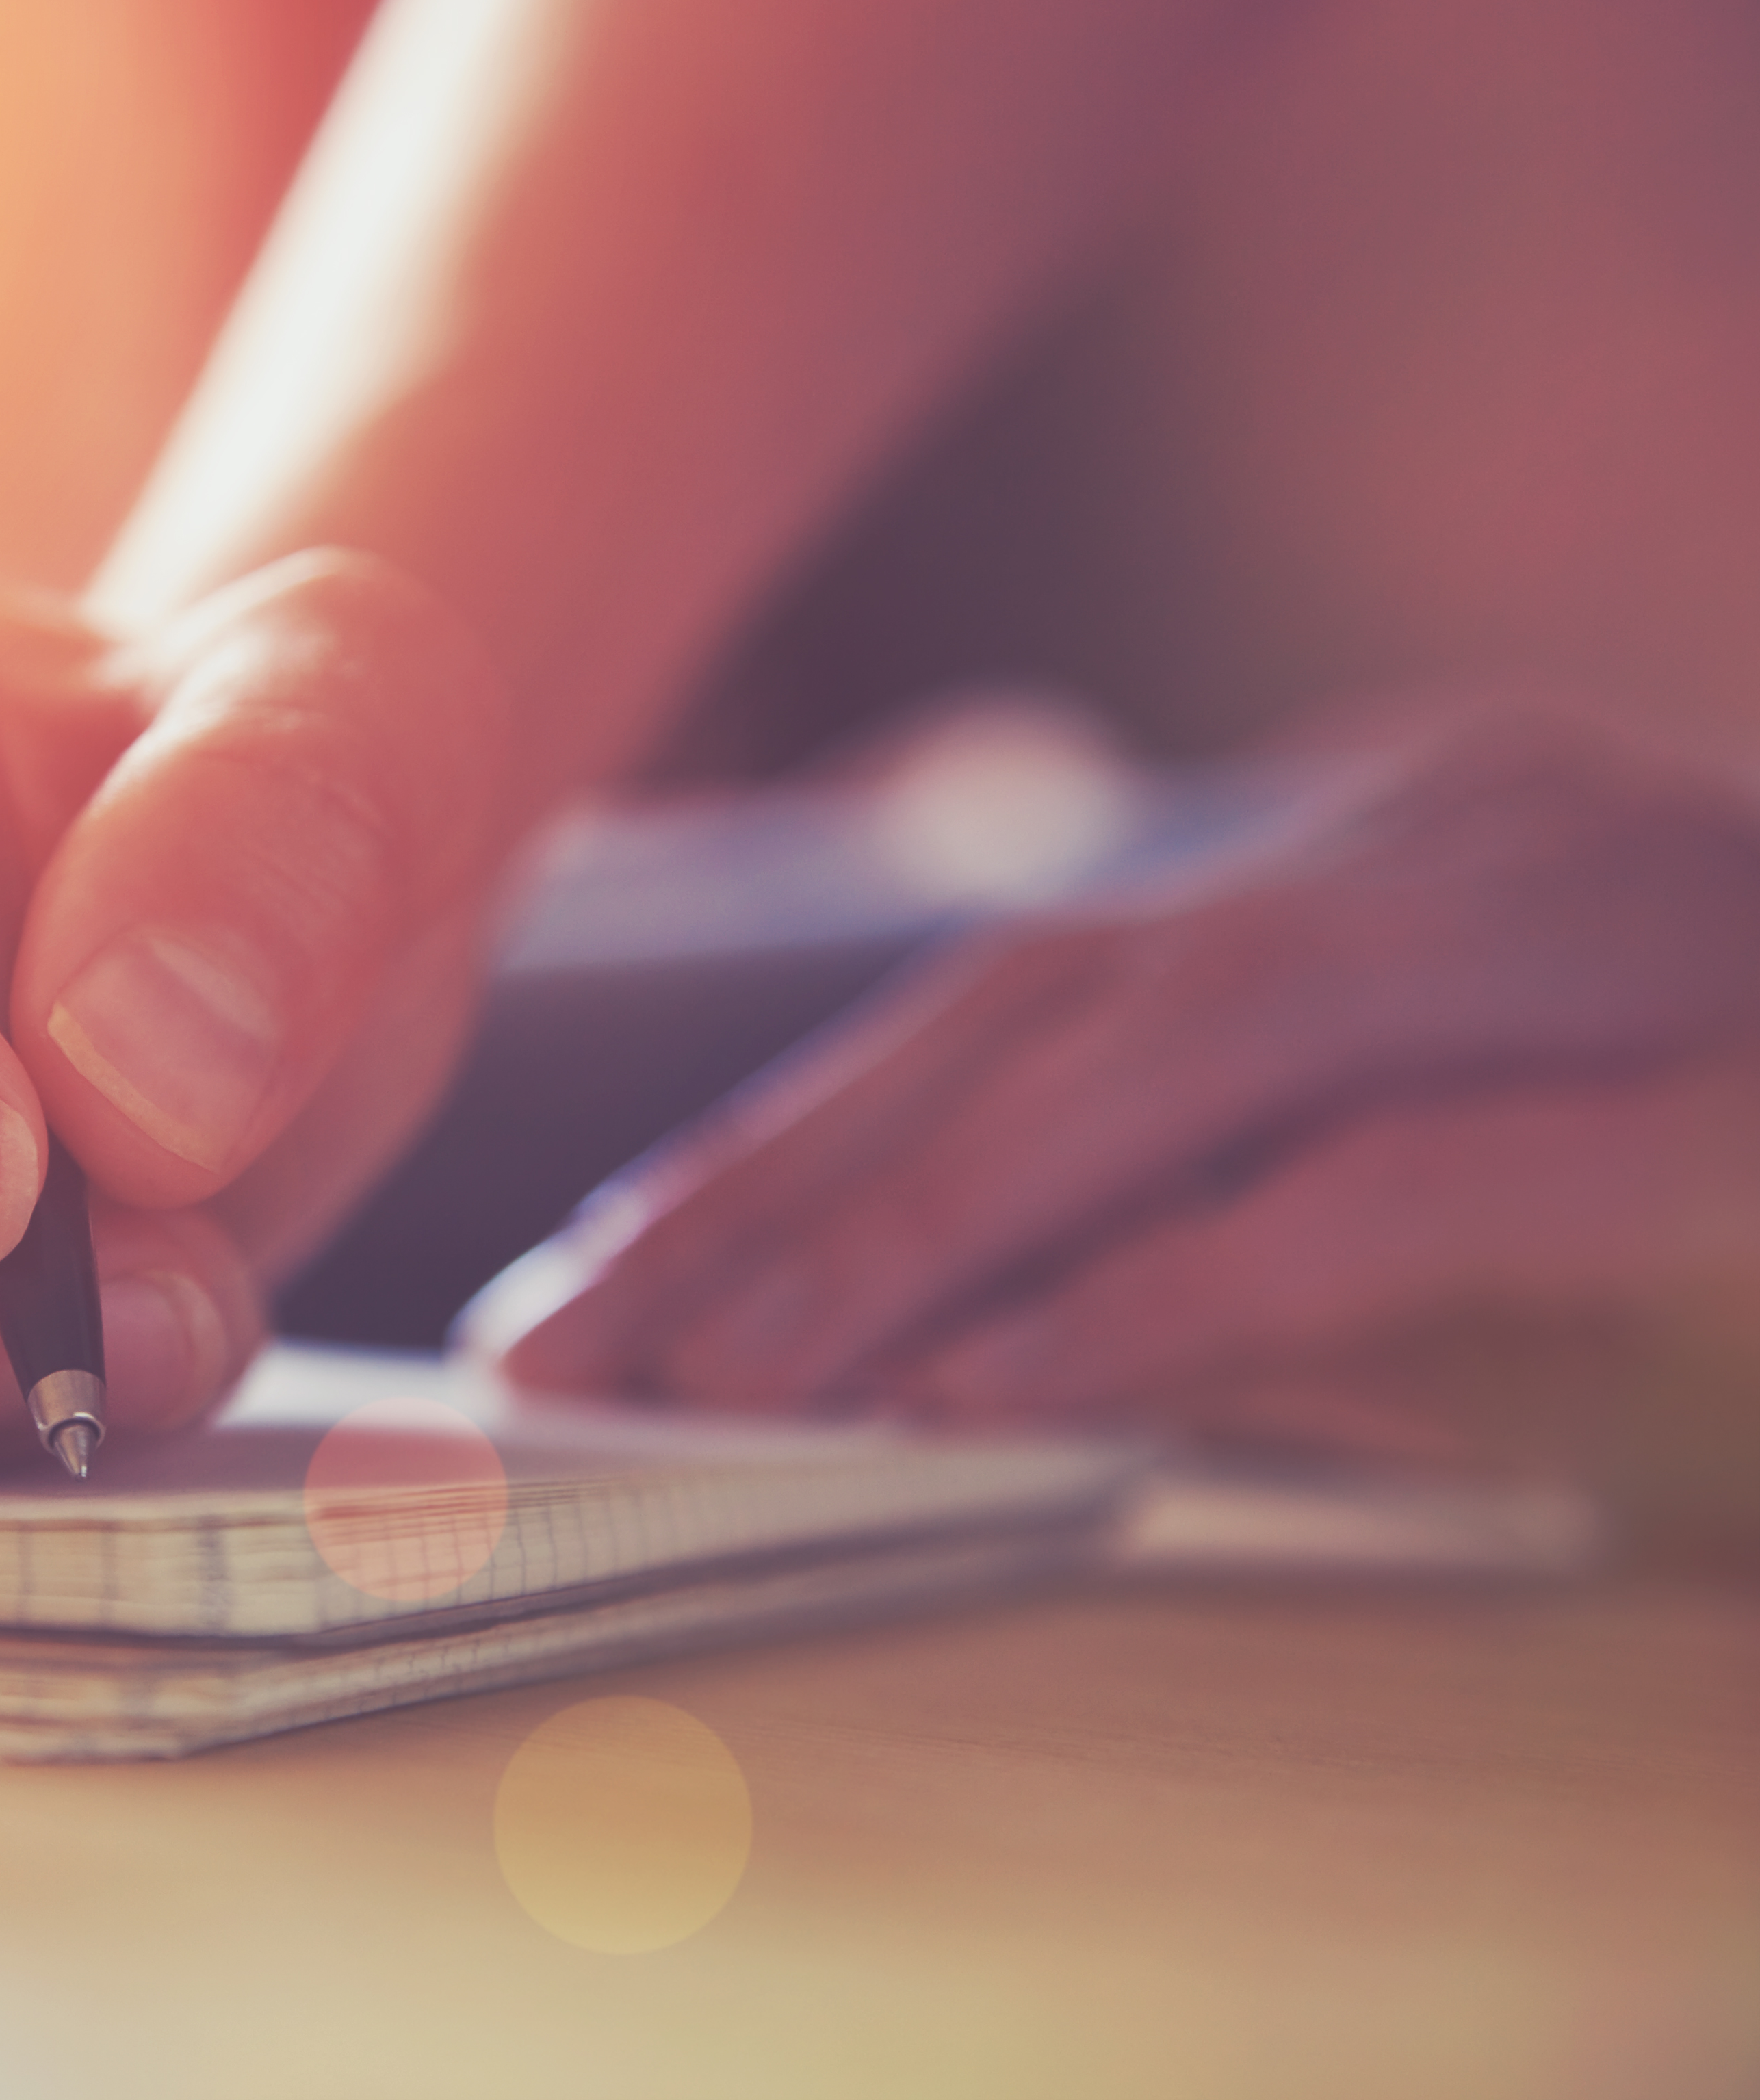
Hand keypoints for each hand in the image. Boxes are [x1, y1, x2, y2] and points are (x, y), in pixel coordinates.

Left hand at [480, 703, 1759, 1492]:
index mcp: (1385, 835)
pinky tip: (981, 1386)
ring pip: (1158, 1074)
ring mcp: (1590, 935)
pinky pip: (1370, 1187)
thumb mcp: (1479, 1101)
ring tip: (721, 1385)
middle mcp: (1452, 836)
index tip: (605, 1271)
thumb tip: (976, 1313)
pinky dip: (1155, 1288)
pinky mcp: (1708, 1092)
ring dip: (909, 1241)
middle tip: (575, 1349)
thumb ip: (1257, 1169)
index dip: (785, 1135)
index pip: (1010, 986)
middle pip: (1028, 1013)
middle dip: (776, 1194)